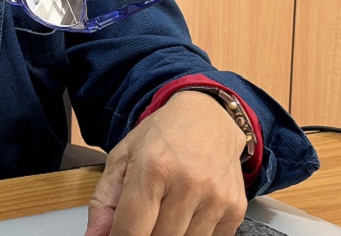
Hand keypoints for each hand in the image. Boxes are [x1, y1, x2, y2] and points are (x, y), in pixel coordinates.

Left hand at [85, 90, 247, 235]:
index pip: (131, 230)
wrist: (209, 117)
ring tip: (165, 210)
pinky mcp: (235, 209)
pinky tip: (188, 211)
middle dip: (144, 233)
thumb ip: (104, 201)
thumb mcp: (123, 157)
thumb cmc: (163, 136)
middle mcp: (189, 182)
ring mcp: (216, 198)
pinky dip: (191, 233)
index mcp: (154, 167)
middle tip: (143, 218)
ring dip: (169, 234)